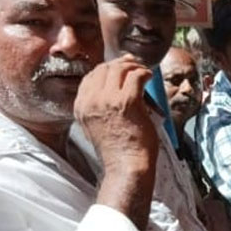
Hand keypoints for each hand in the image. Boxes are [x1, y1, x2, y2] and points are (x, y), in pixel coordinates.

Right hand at [73, 54, 156, 173]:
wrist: (126, 166)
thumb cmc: (118, 151)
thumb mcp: (97, 126)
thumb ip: (100, 108)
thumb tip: (117, 90)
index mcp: (81, 106)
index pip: (90, 76)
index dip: (107, 68)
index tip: (120, 68)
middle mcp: (91, 100)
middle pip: (104, 69)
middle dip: (121, 63)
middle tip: (135, 65)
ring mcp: (108, 100)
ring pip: (119, 69)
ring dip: (134, 66)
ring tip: (144, 71)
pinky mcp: (127, 102)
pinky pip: (136, 77)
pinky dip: (144, 73)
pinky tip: (150, 76)